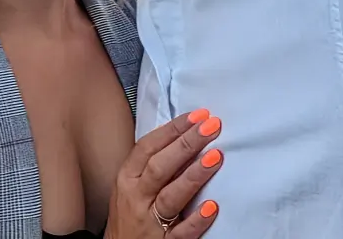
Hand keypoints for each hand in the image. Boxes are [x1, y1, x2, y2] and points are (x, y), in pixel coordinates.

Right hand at [103, 109, 221, 238]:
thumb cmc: (129, 214)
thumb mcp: (131, 185)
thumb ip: (150, 164)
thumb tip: (182, 136)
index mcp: (127, 178)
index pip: (148, 147)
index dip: (172, 129)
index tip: (196, 115)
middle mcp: (136, 197)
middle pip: (160, 167)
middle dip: (186, 144)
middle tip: (211, 126)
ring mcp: (149, 222)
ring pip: (171, 196)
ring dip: (193, 175)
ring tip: (215, 156)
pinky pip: (181, 233)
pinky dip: (196, 220)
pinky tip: (212, 207)